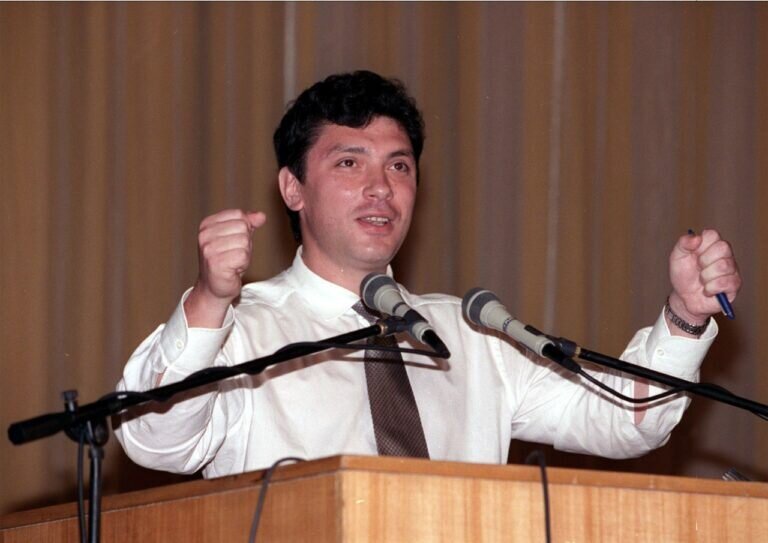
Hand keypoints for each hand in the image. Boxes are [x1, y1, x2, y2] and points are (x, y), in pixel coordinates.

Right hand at [184, 209, 266, 327]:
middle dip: (245, 243)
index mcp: (207, 224)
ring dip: (244, 254)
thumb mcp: (238, 237)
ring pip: (244, 241)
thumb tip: (261, 215)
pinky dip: (243, 264)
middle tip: (234, 255)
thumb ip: (248, 223)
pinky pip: (243, 256)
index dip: (244, 230)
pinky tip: (233, 269)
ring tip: (233, 262)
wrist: (215, 287)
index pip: (238, 215)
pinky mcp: (215, 263)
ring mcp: (208, 249)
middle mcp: (205, 235)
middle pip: (243, 227)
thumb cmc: (226, 261)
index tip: (233, 243)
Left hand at [667, 229, 740, 329]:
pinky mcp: (734, 284)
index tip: (693, 254)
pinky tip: (707, 290)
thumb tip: (696, 237)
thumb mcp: (677, 257)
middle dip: (703, 261)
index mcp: (711, 245)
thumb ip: (683, 244)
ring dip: (705, 277)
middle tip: (698, 269)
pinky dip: (710, 288)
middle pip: (722, 248)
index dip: (700, 245)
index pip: (712, 234)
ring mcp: (732, 269)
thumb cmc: (683, 276)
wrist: (684, 298)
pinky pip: (725, 282)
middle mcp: (725, 254)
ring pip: (723, 266)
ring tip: (702, 281)